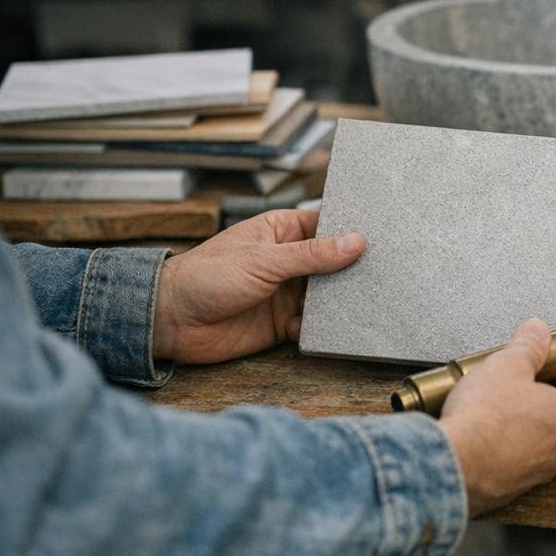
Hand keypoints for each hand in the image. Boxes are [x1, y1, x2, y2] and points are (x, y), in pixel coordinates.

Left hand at [152, 209, 364, 363]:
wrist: (171, 321)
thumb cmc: (207, 276)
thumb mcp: (264, 260)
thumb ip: (312, 255)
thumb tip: (356, 242)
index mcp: (282, 231)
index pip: (327, 225)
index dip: (352, 230)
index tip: (383, 236)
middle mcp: (288, 260)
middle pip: (333, 263)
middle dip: (352, 270)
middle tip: (384, 274)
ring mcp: (286, 292)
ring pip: (327, 296)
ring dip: (340, 302)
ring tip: (363, 304)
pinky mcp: (282, 323)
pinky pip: (313, 324)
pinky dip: (322, 328)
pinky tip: (329, 329)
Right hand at [437, 319, 555, 516]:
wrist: (452, 469)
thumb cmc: (483, 421)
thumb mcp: (507, 365)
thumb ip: (528, 346)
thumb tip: (537, 332)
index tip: (553, 360)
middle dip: (545, 393)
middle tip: (520, 380)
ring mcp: (543, 471)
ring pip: (544, 437)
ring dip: (527, 422)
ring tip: (497, 407)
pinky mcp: (517, 487)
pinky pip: (521, 458)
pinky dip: (509, 446)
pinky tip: (486, 433)